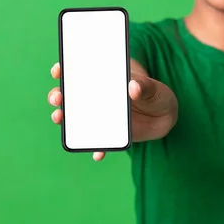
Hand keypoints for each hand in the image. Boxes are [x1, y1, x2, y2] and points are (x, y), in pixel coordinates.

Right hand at [48, 62, 177, 160]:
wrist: (166, 115)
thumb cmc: (156, 94)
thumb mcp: (154, 87)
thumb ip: (145, 86)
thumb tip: (133, 86)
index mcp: (104, 80)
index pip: (78, 72)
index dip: (64, 69)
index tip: (58, 70)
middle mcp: (96, 98)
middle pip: (69, 96)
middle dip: (58, 95)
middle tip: (58, 97)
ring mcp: (100, 117)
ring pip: (76, 119)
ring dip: (65, 120)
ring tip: (60, 119)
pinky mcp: (108, 135)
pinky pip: (98, 143)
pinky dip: (97, 149)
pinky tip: (98, 153)